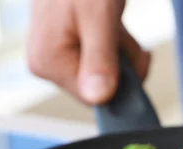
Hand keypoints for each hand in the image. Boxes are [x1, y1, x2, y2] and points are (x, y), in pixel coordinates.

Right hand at [27, 0, 150, 104]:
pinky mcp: (68, 44)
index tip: (136, 56)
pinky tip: (112, 22)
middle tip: (121, 32)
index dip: (120, 83)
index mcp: (47, 62)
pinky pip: (101, 57)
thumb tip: (99, 98)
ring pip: (105, 72)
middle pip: (99, 86)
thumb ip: (100, 58)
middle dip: (122, 64)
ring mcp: (57, 54)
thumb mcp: (99, 15)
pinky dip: (115, 43)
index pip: (94, 98)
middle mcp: (47, 63)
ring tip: (115, 21)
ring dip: (122, 51)